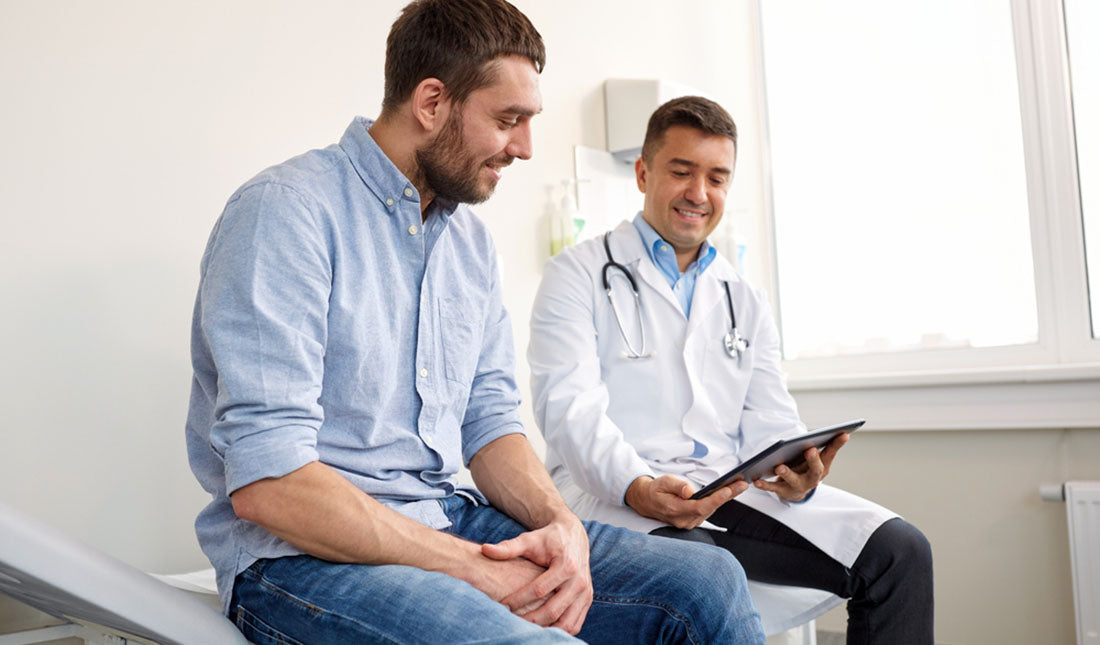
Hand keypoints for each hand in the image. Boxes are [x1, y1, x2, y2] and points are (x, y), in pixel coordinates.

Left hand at [480, 516, 592, 634]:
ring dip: (545, 631)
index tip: (502, 605)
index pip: (539, 590)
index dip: (518, 600)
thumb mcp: (529, 540)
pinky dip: (558, 631)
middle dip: (529, 620)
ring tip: (525, 630)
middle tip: (510, 622)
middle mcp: (579, 581)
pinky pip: (575, 624)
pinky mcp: (587, 600)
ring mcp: (585, 593)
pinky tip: (541, 630)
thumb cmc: (548, 538)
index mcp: (566, 565)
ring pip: (566, 623)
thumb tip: (485, 549)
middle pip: (552, 610)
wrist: (573, 535)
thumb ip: (508, 547)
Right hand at [625, 474, 748, 529]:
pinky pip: (708, 511)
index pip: (700, 506)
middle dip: (728, 496)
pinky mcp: (692, 521)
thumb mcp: (663, 482)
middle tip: (743, 484)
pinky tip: (728, 493)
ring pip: (711, 510)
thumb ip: (676, 486)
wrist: (646, 501)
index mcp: (676, 510)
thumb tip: (689, 491)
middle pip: (710, 508)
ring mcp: (688, 523)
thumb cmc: (655, 490)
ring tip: (739, 486)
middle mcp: (684, 520)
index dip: (716, 499)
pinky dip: (718, 501)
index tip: (729, 490)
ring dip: (725, 498)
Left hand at [755, 432, 847, 501]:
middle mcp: (812, 478)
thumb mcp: (820, 461)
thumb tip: (844, 433)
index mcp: (822, 468)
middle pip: (815, 470)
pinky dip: (765, 485)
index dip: (837, 445)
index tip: (843, 434)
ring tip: (779, 466)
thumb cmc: (808, 470)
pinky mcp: (783, 491)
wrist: (796, 492)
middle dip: (813, 460)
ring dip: (787, 473)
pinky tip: (757, 480)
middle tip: (810, 449)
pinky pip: (774, 488)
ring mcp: (798, 486)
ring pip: (793, 480)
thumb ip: (829, 447)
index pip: (831, 454)